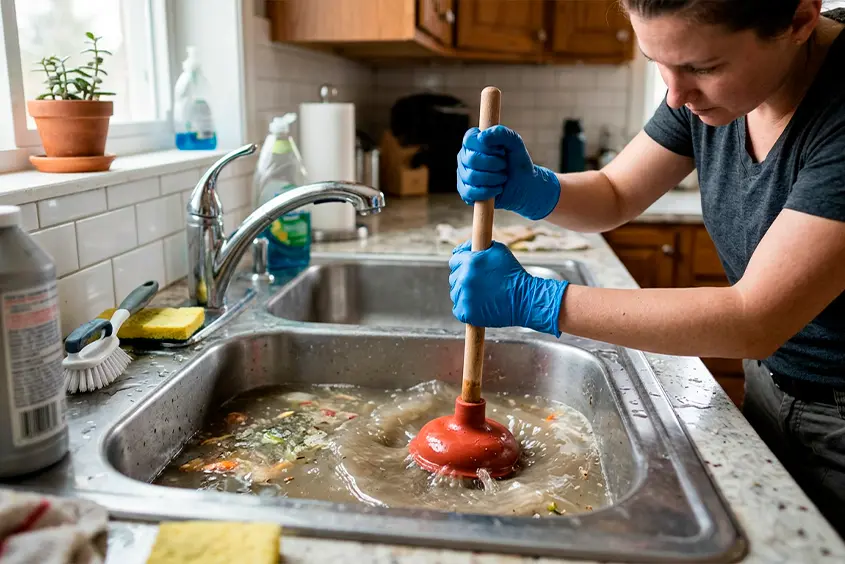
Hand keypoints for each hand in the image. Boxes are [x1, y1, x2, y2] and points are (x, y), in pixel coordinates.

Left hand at [448, 241, 568, 336]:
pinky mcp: (465, 313)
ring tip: (483, 294)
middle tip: (482, 283)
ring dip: (465, 293)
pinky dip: (466, 308)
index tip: (473, 269)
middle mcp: (464, 279)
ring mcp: (464, 297)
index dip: (464, 264)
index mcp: (470, 262)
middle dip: (465, 278)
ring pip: (455, 293)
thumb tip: (459, 249)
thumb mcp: (498, 250)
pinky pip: (458, 308)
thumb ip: (476, 246)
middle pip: (453, 277)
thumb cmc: (513, 274)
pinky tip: (480, 305)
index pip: (454, 260)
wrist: (524, 300)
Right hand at [457, 125, 560, 220]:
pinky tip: (497, 189)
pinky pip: (469, 192)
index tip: (500, 150)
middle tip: (504, 166)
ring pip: (471, 176)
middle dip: (493, 164)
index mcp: (474, 142)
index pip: (469, 139)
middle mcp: (465, 156)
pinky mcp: (465, 192)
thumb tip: (482, 136)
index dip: (486, 146)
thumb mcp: (515, 144)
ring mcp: (463, 174)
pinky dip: (487, 192)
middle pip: (471, 159)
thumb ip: (502, 134)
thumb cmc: (517, 162)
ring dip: (493, 178)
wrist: (523, 186)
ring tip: (503, 178)